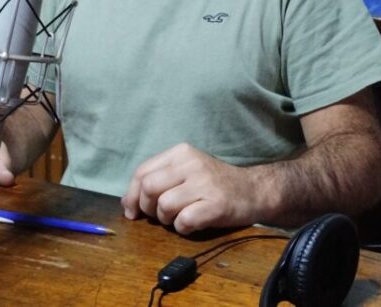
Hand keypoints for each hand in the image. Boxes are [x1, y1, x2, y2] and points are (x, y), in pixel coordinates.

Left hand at [120, 143, 262, 234]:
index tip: (132, 211)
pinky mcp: (215, 204)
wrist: (253, 190)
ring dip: (166, 220)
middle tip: (158, 216)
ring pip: (164, 206)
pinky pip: (184, 221)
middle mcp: (191, 163)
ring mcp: (204, 183)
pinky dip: (183, 228)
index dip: (132, 194)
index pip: (142, 171)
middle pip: (149, 188)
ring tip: (180, 217)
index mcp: (180, 153)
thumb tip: (127, 202)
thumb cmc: (213, 183)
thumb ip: (157, 180)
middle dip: (147, 208)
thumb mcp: (185, 172)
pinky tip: (193, 223)